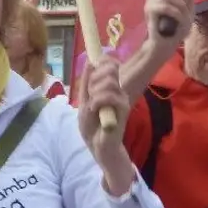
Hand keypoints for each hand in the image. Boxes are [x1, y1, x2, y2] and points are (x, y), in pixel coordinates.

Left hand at [77, 56, 132, 180]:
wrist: (99, 146)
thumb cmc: (92, 126)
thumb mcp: (84, 101)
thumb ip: (86, 83)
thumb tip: (90, 63)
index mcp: (110, 86)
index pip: (110, 63)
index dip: (102, 62)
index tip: (92, 72)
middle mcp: (119, 89)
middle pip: (109, 68)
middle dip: (94, 79)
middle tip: (90, 95)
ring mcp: (122, 98)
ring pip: (109, 81)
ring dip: (95, 91)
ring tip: (92, 105)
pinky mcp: (123, 108)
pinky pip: (110, 95)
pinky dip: (98, 101)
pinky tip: (95, 110)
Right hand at [143, 0, 194, 45]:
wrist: (166, 45)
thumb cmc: (176, 28)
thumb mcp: (188, 9)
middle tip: (185, 5)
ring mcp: (151, 2)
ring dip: (181, 5)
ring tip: (183, 16)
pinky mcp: (150, 12)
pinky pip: (165, 6)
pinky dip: (176, 13)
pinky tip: (179, 20)